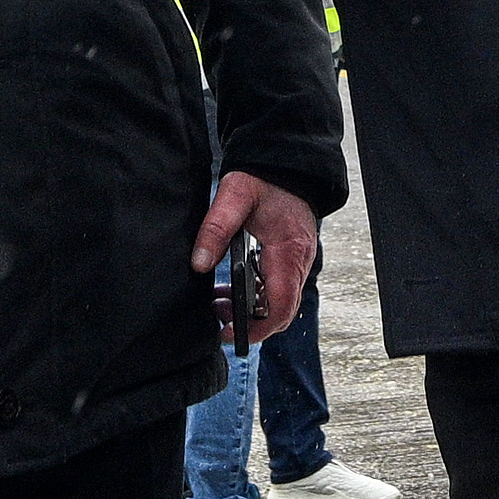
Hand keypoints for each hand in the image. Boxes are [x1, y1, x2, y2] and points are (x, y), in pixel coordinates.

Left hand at [191, 170, 319, 341]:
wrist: (286, 165)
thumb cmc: (263, 180)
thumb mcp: (234, 196)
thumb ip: (216, 228)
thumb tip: (199, 264)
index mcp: (288, 251)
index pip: (280, 306)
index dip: (258, 328)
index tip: (231, 334)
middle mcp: (299, 262)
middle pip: (282, 312)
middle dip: (250, 323)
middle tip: (218, 319)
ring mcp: (297, 262)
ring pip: (279, 303)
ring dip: (250, 310)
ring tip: (217, 304)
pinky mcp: (291, 259)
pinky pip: (277, 289)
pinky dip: (255, 296)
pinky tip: (231, 289)